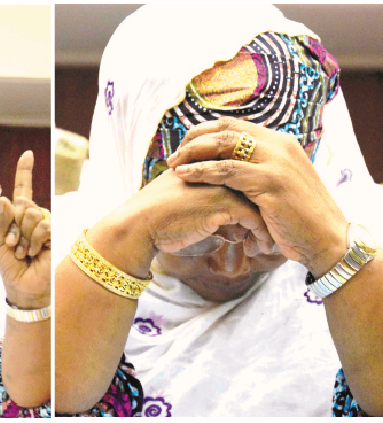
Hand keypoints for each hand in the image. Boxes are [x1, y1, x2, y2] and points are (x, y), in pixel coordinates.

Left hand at [0, 151, 50, 308]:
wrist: (23, 288)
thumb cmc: (10, 266)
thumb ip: (2, 219)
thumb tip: (5, 197)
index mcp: (19, 216)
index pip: (24, 189)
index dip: (25, 171)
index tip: (27, 154)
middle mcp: (35, 217)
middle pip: (23, 204)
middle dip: (13, 226)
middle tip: (14, 246)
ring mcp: (46, 225)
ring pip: (32, 214)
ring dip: (23, 236)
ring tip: (24, 252)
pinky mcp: (55, 234)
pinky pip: (43, 225)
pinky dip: (34, 240)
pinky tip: (34, 252)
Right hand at [88, 169, 275, 276]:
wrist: (140, 224)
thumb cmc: (158, 216)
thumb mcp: (187, 201)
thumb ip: (212, 204)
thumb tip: (235, 225)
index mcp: (209, 161)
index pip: (246, 174)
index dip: (256, 197)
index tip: (263, 220)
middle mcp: (219, 166)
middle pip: (258, 185)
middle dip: (268, 210)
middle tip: (272, 232)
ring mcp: (223, 182)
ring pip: (261, 202)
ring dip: (268, 224)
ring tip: (266, 244)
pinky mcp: (224, 202)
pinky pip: (255, 219)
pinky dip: (260, 235)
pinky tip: (258, 250)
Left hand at [167, 116, 347, 274]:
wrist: (327, 239)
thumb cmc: (298, 217)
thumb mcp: (278, 184)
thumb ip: (258, 169)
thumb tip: (228, 166)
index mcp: (279, 141)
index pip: (234, 125)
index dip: (205, 132)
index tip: (184, 144)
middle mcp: (278, 145)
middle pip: (225, 130)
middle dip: (194, 140)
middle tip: (174, 155)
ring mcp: (276, 162)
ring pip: (224, 146)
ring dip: (193, 153)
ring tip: (173, 164)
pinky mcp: (270, 182)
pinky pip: (228, 171)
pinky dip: (202, 171)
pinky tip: (184, 176)